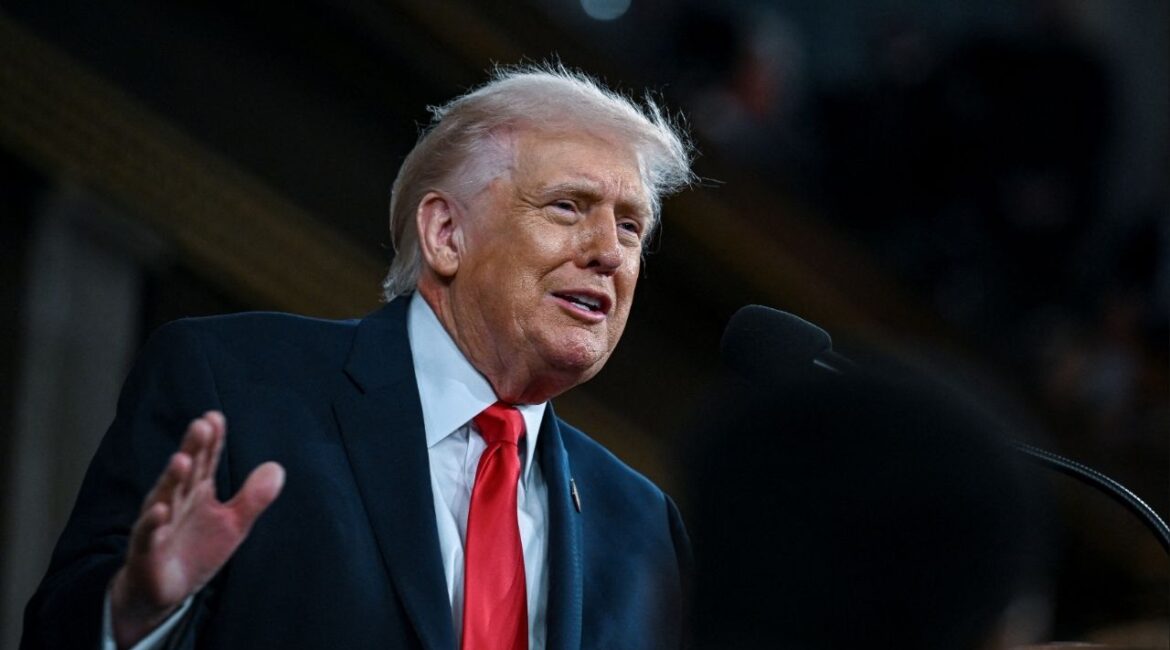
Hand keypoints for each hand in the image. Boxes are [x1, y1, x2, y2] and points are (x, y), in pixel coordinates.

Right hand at [109, 411, 284, 648]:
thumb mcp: (233, 523)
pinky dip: (152, 522)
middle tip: (201, 425)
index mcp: (197, 491)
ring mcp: (159, 524)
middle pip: (185, 472)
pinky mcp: (147, 551)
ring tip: (182, 459)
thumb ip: (253, 497)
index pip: (205, 460)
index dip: (211, 440)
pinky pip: (147, 535)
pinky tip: (160, 509)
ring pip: (164, 497)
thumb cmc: (196, 549)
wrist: (163, 590)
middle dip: (193, 449)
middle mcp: (175, 501)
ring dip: (172, 479)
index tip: (215, 417)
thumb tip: (277, 467)